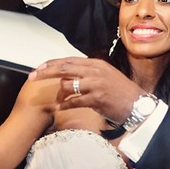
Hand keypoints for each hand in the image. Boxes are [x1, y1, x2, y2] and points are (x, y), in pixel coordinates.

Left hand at [27, 57, 144, 123]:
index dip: (52, 63)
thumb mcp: (106, 75)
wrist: (137, 104)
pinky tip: (60, 108)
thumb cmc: (121, 92)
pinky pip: (74, 101)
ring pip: (68, 85)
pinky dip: (65, 105)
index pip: (69, 60)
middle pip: (64, 68)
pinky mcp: (96, 98)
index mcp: (96, 64)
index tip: (39, 68)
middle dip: (45, 72)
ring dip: (59, 94)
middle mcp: (95, 71)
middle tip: (32, 77)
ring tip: (56, 101)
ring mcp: (95, 84)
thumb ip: (89, 73)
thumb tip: (70, 76)